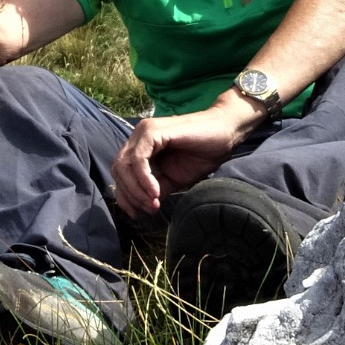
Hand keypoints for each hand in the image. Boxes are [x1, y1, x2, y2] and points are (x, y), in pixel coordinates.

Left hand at [110, 109, 241, 216]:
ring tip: (153, 203)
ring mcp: (143, 132)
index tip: (138, 213)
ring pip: (124, 165)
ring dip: (136, 189)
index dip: (126, 195)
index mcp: (140, 148)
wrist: (225, 133)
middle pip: (118, 170)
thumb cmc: (202, 154)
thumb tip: (139, 207)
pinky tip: (155, 191)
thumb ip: (154, 189)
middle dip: (130, 195)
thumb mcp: (174, 179)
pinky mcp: (152, 131)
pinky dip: (144, 178)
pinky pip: (138, 159)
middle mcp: (137, 138)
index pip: (121, 173)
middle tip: (148, 209)